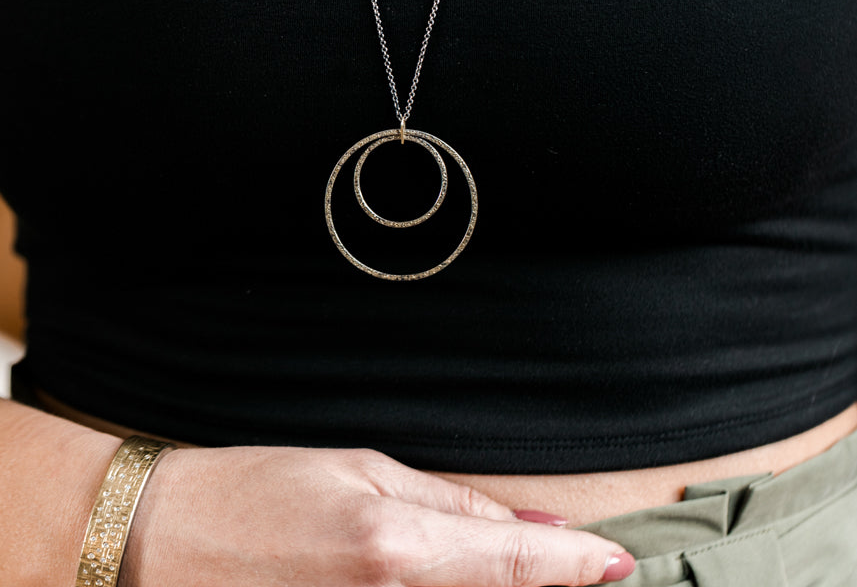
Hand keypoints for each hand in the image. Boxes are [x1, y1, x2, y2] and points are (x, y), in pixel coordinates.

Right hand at [120, 445, 634, 586]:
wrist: (164, 541)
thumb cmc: (258, 491)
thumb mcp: (360, 470)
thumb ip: (453, 508)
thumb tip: (530, 535)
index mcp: (393, 549)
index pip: (513, 568)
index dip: (578, 568)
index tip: (617, 563)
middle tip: (574, 568)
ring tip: (509, 569)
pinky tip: (449, 578)